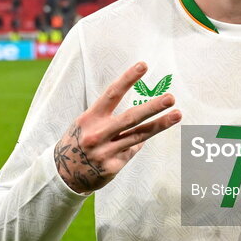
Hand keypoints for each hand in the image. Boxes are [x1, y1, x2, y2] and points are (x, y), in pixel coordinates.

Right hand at [53, 62, 180, 193]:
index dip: (128, 79)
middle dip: (152, 107)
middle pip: (130, 118)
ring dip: (160, 124)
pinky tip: (135, 142)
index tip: (144, 66)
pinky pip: (132, 150)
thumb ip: (109, 117)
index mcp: (90, 118)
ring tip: (177, 114)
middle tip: (171, 97)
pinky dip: (136, 144)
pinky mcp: (113, 167)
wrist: (63, 174)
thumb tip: (140, 111)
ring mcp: (106, 152)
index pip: (112, 94)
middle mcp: (98, 134)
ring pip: (139, 136)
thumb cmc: (80, 141)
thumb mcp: (87, 124)